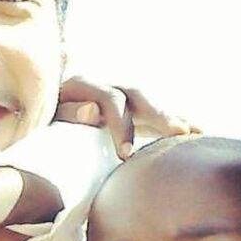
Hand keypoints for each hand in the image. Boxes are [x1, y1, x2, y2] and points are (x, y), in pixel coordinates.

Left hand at [54, 75, 199, 157]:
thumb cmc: (42, 112)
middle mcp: (107, 85)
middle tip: (178, 132)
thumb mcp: (48, 112)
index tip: (126, 155)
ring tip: (197, 133)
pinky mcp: (129, 107)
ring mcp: (120, 95)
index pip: (111, 101)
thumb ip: (69, 113)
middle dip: (159, 115)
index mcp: (85, 85)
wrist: (42, 95)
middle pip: (139, 96)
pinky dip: (175, 120)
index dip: (120, 126)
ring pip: (151, 103)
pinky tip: (198, 131)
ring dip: (174, 116)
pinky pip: (155, 112)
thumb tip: (93, 113)